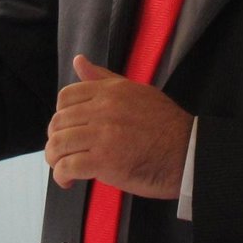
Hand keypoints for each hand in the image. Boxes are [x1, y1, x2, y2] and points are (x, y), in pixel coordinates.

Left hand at [45, 55, 192, 199]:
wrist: (187, 152)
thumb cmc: (165, 124)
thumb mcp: (136, 91)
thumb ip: (104, 79)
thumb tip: (79, 62)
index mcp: (110, 91)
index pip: (65, 97)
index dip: (61, 115)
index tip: (69, 129)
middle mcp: (103, 109)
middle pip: (58, 122)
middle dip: (56, 140)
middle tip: (66, 153)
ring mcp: (103, 135)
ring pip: (58, 144)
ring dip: (55, 159)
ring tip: (63, 168)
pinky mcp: (104, 161)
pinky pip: (68, 167)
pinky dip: (62, 176)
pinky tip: (69, 181)